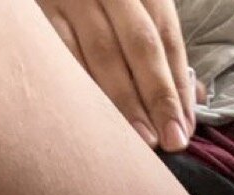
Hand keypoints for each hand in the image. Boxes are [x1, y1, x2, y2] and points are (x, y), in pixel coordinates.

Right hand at [37, 0, 195, 149]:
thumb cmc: (100, 3)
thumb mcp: (136, 8)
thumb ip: (162, 47)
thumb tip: (195, 97)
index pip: (166, 37)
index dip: (177, 85)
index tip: (185, 128)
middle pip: (141, 45)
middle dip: (159, 96)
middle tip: (170, 141)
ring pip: (102, 54)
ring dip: (124, 102)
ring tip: (140, 141)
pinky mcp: (39, 14)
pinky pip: (62, 56)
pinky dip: (80, 90)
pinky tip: (94, 122)